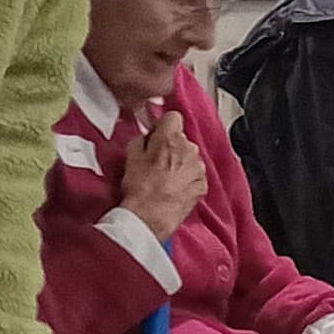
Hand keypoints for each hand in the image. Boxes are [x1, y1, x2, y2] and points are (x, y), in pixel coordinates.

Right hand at [119, 109, 209, 241]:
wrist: (150, 217)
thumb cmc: (139, 189)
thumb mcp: (130, 156)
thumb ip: (141, 138)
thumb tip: (146, 134)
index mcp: (170, 139)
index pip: (173, 117)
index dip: (163, 125)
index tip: (157, 134)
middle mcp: (189, 149)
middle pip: (182, 138)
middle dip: (171, 146)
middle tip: (156, 161)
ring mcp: (198, 167)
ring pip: (190, 156)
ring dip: (180, 163)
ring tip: (163, 178)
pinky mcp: (203, 184)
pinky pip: (195, 174)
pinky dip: (187, 179)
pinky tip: (173, 188)